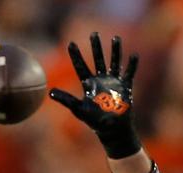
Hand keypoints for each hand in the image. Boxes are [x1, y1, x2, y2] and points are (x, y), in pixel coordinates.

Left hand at [49, 32, 140, 158]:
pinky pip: (129, 73)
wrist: (111, 129)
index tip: (71, 43)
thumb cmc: (94, 121)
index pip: (80, 66)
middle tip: (94, 34)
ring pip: (114, 62)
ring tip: (115, 38)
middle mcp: (100, 80)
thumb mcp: (78, 109)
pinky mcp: (125, 87)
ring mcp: (113, 82)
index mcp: (88, 84)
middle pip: (97, 60)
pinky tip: (133, 56)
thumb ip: (66, 99)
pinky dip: (131, 65)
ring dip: (115, 51)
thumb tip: (49, 92)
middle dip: (96, 47)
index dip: (76, 55)